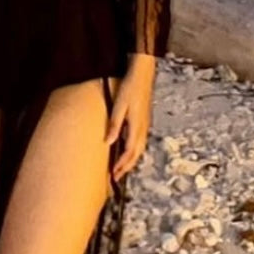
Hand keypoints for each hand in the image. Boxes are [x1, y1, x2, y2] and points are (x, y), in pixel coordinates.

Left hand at [104, 55, 156, 183]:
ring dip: (131, 160)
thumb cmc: (129, 88)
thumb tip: (108, 143)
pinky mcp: (144, 121)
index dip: (122, 164)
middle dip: (126, 167)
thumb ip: (114, 125)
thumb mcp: (118, 106)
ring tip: (121, 168)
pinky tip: (127, 150)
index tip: (113, 173)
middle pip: (136, 154)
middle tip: (116, 177)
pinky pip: (140, 141)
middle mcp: (143, 128)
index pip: (130, 152)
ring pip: (140, 148)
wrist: (142, 76)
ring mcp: (145, 125)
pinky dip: (134, 151)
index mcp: (136, 126)